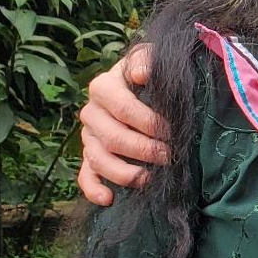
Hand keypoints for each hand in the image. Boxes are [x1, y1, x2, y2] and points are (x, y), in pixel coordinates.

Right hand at [77, 45, 169, 206]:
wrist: (143, 82)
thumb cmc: (151, 72)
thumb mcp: (152, 58)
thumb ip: (147, 60)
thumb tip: (142, 74)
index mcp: (103, 87)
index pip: (124, 109)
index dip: (149, 122)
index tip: (172, 130)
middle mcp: (91, 112)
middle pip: (112, 138)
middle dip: (144, 150)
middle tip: (170, 155)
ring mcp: (89, 136)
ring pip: (98, 159)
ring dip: (124, 172)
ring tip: (150, 179)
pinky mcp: (90, 155)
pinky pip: (85, 175)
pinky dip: (93, 189)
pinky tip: (108, 199)